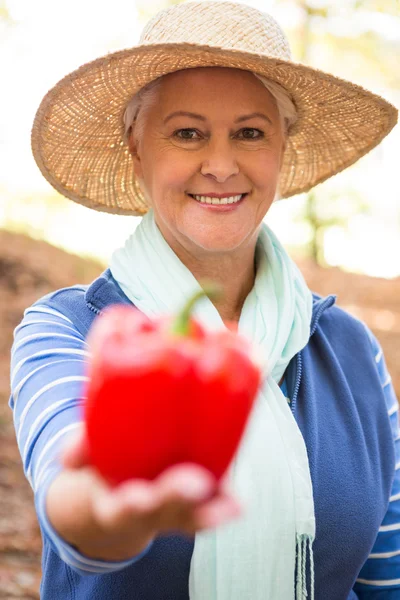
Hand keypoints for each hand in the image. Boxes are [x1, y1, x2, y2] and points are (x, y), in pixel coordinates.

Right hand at [47, 424, 241, 560]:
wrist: (118, 494)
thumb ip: (79, 449)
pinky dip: (225, 505)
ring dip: (211, 510)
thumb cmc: (104, 464)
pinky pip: (211, 508)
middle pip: (163, 512)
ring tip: (231, 503)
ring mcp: (173, 511)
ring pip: (192, 515)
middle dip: (177, 498)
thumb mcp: (86, 457)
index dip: (130, 505)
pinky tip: (238, 499)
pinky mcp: (195, 502)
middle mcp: (148, 513)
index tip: (138, 497)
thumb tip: (66, 457)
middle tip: (196, 483)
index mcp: (115, 505)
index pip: (121, 511)